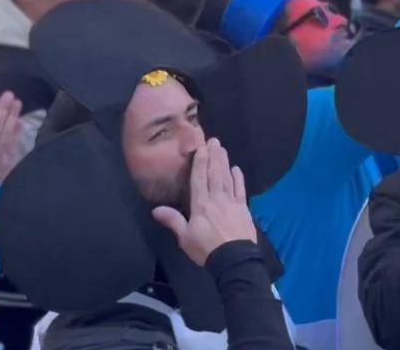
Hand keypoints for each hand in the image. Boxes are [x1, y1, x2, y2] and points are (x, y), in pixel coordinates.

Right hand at [153, 138, 257, 265]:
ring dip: (224, 163)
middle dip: (214, 156)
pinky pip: (240, 190)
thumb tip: (156, 209)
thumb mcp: (185, 237)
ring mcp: (232, 202)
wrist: (235, 259)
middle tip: (214, 141)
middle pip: (214, 174)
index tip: (201, 148)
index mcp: (201, 205)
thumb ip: (173, 220)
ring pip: (227, 178)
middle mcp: (217, 199)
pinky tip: (236, 169)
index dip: (200, 162)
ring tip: (222, 149)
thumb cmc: (206, 249)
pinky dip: (238, 178)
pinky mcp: (243, 208)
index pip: (199, 179)